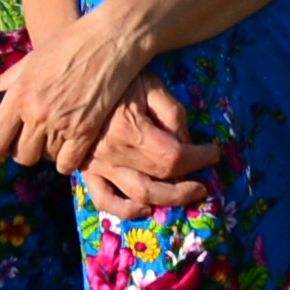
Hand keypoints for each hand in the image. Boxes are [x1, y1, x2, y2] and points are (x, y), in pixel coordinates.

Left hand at [0, 24, 148, 175]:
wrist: (109, 40)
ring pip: (46, 159)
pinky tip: (72, 145)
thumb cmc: (67, 45)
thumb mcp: (29, 62)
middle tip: (36, 137)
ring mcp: (62, 124)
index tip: (7, 139)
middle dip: (25, 149)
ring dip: (49, 151)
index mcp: (18, 96)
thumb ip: (2, 85)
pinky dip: (68, 159)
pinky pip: (68, 164)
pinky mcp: (86, 131)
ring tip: (57, 134)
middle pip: (21, 156)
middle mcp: (37, 114)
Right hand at [82, 81, 221, 217]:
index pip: (172, 155)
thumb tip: (187, 143)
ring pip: (137, 194)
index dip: (199, 158)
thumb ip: (172, 114)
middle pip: (158, 179)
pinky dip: (125, 210)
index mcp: (130, 128)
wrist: (76, 82)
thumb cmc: (119, 79)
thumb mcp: (151, 86)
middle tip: (205, 182)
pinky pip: (103, 199)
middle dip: (188, 184)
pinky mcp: (87, 171)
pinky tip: (145, 208)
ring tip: (187, 194)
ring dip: (167, 200)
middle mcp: (113, 152)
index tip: (213, 153)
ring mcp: (98, 165)